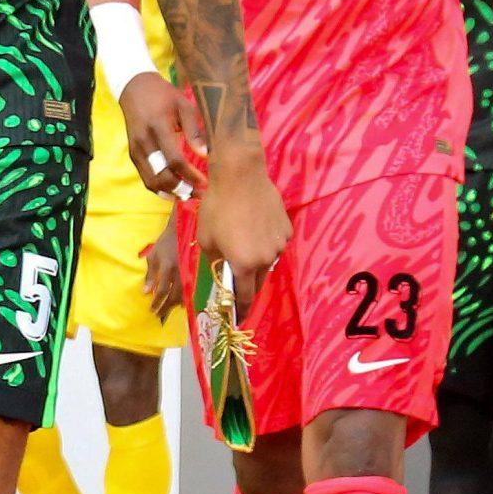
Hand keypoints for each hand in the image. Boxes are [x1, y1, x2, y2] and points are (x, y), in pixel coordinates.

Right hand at [119, 76, 202, 195]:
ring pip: (151, 181)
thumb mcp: (183, 105)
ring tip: (189, 195)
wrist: (135, 88)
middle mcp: (144, 141)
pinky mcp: (133, 154)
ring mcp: (136, 150)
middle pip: (162, 176)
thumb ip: (194, 130)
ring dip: (170, 192)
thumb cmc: (163, 95)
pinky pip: (145, 178)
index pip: (175, 160)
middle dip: (182, 188)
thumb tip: (206, 155)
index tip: (205, 181)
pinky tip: (173, 191)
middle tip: (199, 193)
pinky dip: (159, 188)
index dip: (190, 174)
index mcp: (158, 127)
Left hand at [142, 214, 183, 322]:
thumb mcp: (152, 256)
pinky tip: (179, 304)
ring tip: (166, 312)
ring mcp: (187, 273)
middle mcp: (179, 272)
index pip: (162, 290)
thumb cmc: (164, 244)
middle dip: (165, 308)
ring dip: (174, 306)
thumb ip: (150, 275)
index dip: (157, 302)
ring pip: (182, 295)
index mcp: (167, 267)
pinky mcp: (191, 273)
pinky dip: (184, 298)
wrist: (181, 232)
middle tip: (158, 316)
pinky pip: (189, 290)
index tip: (151, 310)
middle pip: (173, 296)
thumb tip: (146, 292)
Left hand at [196, 148, 287, 313]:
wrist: (240, 175)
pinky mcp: (286, 229)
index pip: (245, 297)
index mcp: (244, 265)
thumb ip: (214, 259)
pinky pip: (275, 243)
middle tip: (239, 282)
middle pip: (259, 281)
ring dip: (257, 260)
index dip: (241, 309)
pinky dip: (266, 243)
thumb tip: (221, 265)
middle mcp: (266, 259)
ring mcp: (279, 244)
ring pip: (268, 261)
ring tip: (244, 244)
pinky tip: (255, 228)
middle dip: (249, 285)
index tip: (238, 318)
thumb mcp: (206, 238)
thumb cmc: (217, 207)